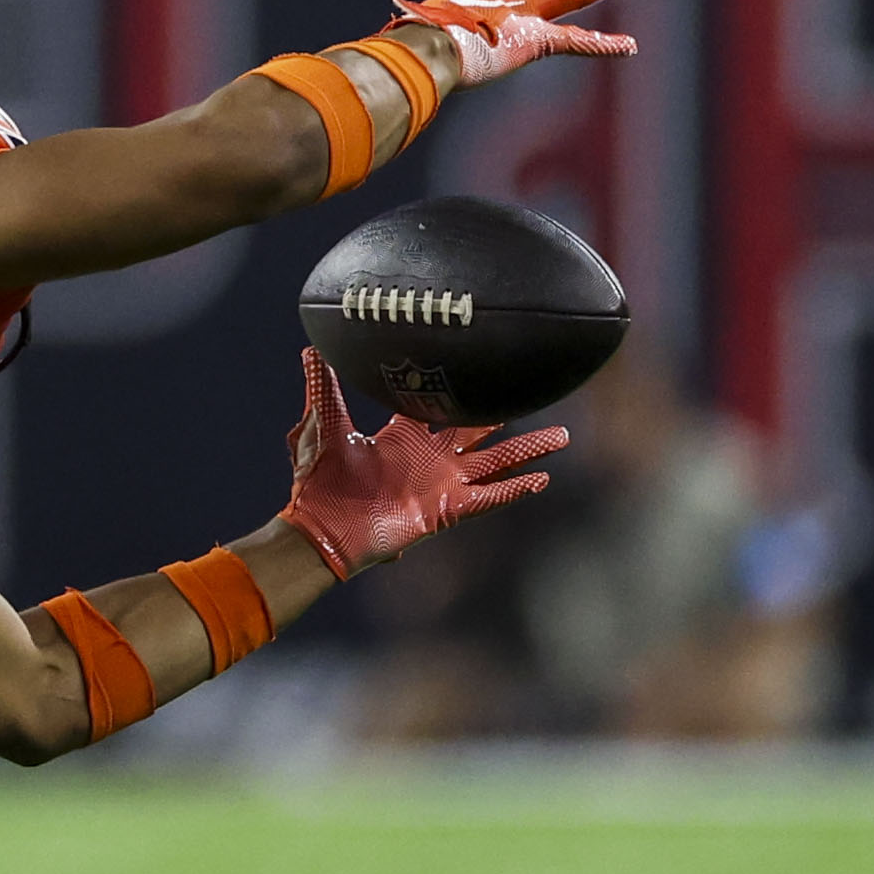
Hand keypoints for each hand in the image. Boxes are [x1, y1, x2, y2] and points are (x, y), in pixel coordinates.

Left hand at [277, 350, 566, 578]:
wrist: (321, 525)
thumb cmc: (319, 480)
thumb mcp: (323, 425)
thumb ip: (323, 387)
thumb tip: (312, 349)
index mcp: (402, 436)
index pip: (439, 407)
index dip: (460, 390)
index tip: (483, 367)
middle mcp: (429, 457)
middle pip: (480, 431)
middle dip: (508, 416)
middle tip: (536, 396)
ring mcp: (442, 484)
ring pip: (496, 461)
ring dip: (527, 450)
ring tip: (561, 436)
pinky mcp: (448, 509)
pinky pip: (489, 498)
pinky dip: (514, 489)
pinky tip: (541, 480)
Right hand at [391, 0, 635, 86]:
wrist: (422, 48)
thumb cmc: (401, 51)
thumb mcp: (395, 49)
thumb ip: (390, 57)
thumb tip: (363, 71)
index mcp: (465, 6)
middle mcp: (495, 5)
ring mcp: (517, 17)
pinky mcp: (534, 39)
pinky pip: (577, 42)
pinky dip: (605, 46)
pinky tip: (631, 47)